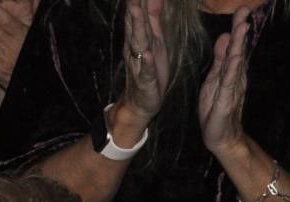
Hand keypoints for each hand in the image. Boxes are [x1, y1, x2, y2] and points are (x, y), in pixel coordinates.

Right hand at [119, 0, 170, 125]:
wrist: (140, 103)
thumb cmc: (149, 70)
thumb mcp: (155, 42)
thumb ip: (153, 21)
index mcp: (140, 38)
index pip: (138, 14)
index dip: (137, 1)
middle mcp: (136, 49)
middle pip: (135, 25)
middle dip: (134, 7)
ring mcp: (139, 64)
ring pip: (138, 43)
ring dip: (137, 27)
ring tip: (137, 11)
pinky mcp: (145, 81)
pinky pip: (146, 71)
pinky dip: (147, 62)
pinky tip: (148, 54)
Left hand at [197, 4, 253, 164]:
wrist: (220, 137)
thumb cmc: (216, 109)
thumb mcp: (214, 79)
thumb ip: (220, 59)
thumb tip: (225, 36)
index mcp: (229, 70)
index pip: (234, 45)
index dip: (237, 27)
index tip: (241, 8)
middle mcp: (234, 76)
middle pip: (238, 49)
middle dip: (240, 29)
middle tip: (244, 9)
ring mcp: (232, 88)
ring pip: (236, 62)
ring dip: (239, 45)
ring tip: (242, 27)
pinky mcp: (227, 100)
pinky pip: (230, 82)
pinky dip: (233, 69)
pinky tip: (236, 57)